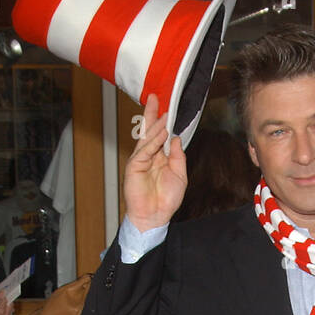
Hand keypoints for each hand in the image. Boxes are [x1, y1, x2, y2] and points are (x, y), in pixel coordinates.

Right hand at [0, 293, 13, 314]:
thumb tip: (3, 292)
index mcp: (1, 310)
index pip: (5, 299)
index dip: (2, 297)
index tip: (0, 297)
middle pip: (11, 304)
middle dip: (7, 302)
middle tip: (1, 303)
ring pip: (12, 311)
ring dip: (9, 309)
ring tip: (2, 309)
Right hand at [123, 94, 186, 230]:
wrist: (155, 217)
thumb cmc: (166, 200)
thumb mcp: (179, 175)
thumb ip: (177, 157)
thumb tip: (175, 138)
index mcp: (159, 157)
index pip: (159, 135)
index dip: (162, 121)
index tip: (165, 107)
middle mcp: (149, 156)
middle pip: (149, 131)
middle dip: (152, 114)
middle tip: (156, 98)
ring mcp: (140, 160)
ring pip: (147, 138)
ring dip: (156, 126)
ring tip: (164, 115)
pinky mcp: (134, 166)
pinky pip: (144, 150)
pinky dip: (152, 141)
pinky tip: (161, 133)